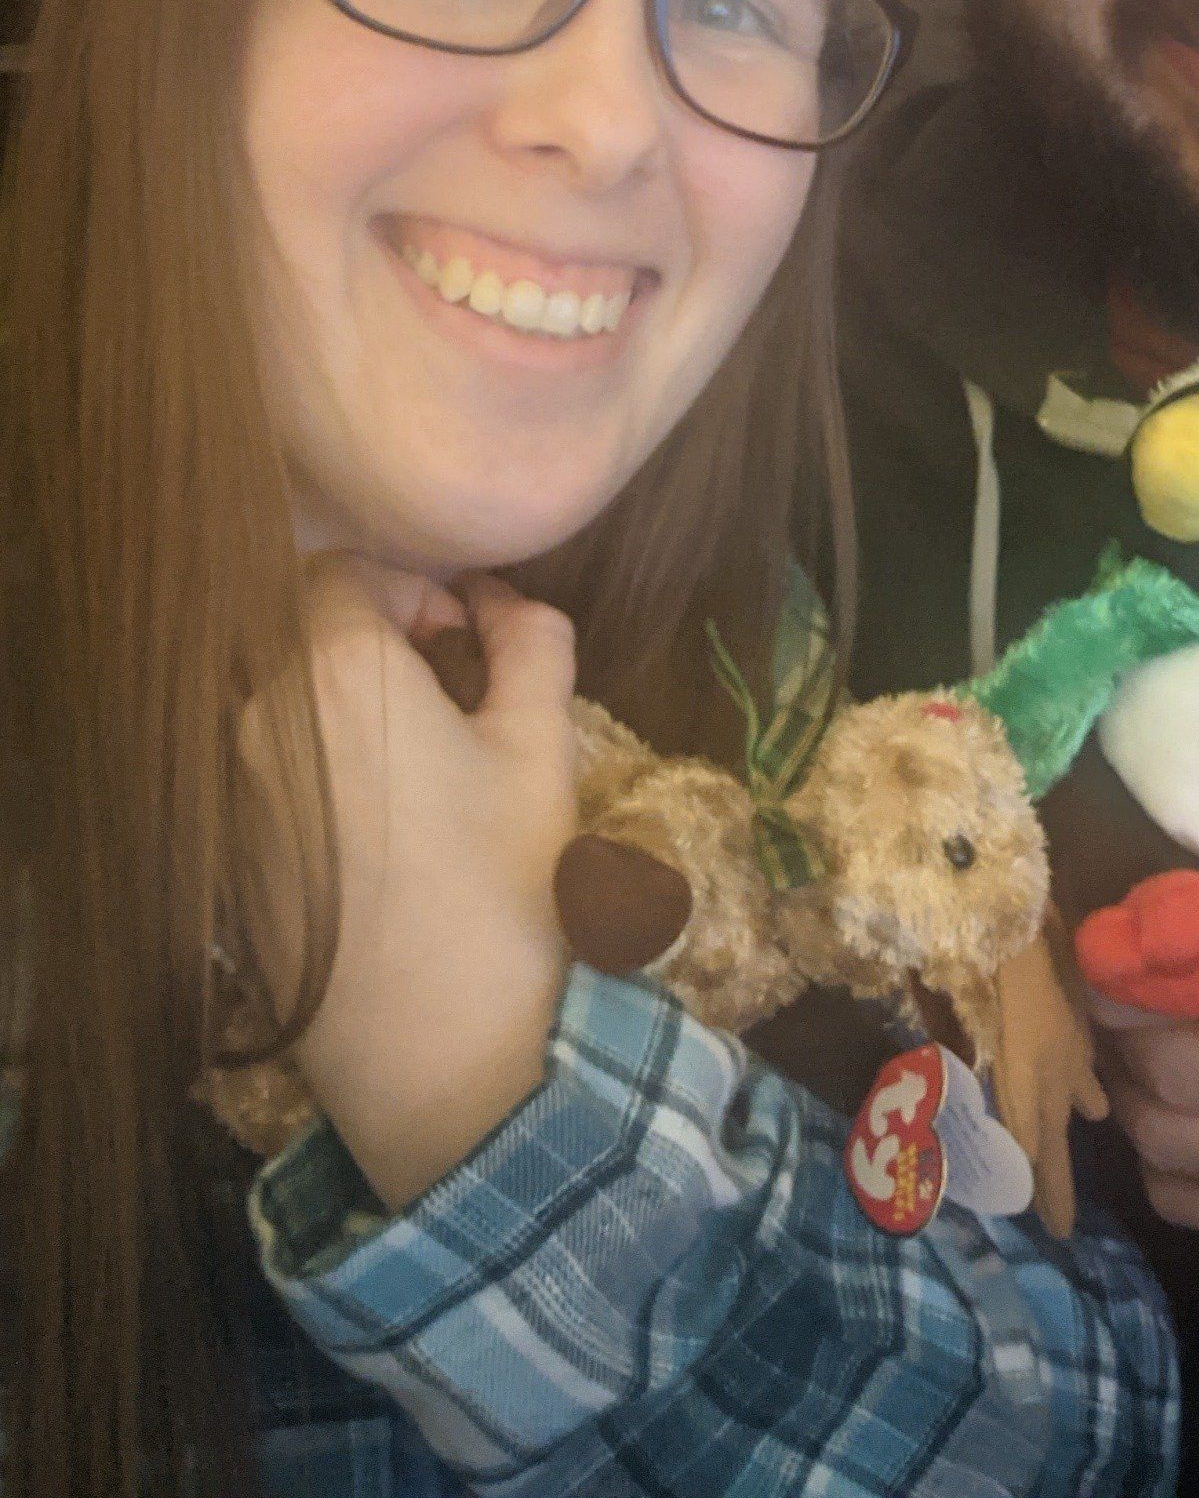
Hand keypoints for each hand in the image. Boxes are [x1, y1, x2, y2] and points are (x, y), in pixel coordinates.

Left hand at [239, 557, 578, 1207]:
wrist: (446, 1056)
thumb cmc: (508, 883)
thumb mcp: (543, 744)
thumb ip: (530, 641)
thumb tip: (500, 600)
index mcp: (333, 668)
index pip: (346, 570)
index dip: (413, 588)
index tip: (467, 636)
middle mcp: (259, 717)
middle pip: (304, 634)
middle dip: (377, 643)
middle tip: (456, 695)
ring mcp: (232, 793)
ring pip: (284, 706)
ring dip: (344, 708)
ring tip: (423, 764)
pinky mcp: (227, 860)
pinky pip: (268, 777)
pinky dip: (318, 773)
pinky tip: (382, 832)